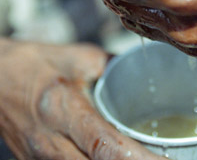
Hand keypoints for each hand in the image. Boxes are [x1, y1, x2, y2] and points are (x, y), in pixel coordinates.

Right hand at [0, 39, 164, 159]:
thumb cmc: (35, 64)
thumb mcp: (80, 58)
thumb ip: (116, 67)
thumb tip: (151, 68)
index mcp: (63, 110)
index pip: (105, 145)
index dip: (138, 159)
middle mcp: (49, 142)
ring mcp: (38, 159)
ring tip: (146, 159)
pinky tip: (118, 159)